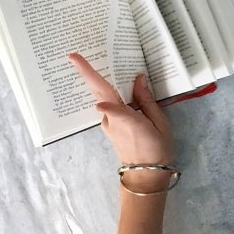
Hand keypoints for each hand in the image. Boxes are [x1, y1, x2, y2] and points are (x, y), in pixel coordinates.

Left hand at [69, 53, 174, 192]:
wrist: (146, 176)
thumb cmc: (157, 149)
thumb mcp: (160, 122)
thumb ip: (147, 100)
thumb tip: (138, 78)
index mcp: (127, 120)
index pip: (110, 102)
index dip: (96, 86)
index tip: (79, 68)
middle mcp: (112, 121)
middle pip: (99, 93)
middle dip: (85, 73)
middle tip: (73, 56)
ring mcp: (108, 124)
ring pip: (102, 98)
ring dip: (95, 80)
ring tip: (88, 62)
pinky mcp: (109, 127)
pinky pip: (107, 105)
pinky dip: (106, 92)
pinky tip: (110, 83)